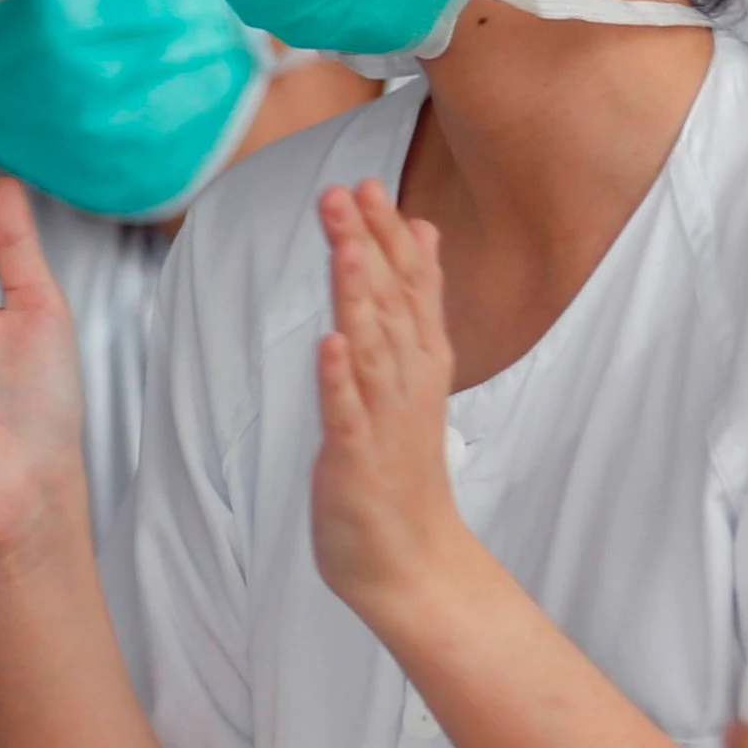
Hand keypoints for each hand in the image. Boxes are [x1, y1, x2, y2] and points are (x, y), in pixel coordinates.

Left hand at [304, 181, 481, 629]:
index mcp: (418, 364)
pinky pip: (348, 417)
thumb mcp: (411, 377)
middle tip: (346, 192)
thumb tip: (419, 234)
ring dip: (359, 299)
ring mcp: (383, 423)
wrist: (412, 563)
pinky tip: (328, 346)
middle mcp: (406, 385)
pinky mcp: (358, 463)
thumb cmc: (400, 468)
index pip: (409, 287)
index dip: (387, 236)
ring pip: (372, 350)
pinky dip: (339, 381)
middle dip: (368, 248)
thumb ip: (411, 306)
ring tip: (345, 249)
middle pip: (390, 306)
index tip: (365, 184)